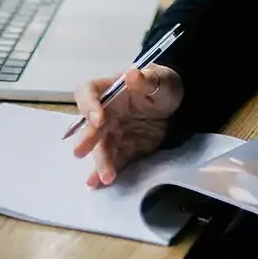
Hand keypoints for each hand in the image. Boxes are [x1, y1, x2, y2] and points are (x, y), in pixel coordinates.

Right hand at [70, 64, 183, 188]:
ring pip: (102, 148)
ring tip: (104, 177)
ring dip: (100, 162)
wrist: (176, 104)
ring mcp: (113, 133)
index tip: (98, 118)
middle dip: (87, 139)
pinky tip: (100, 183)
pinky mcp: (125, 149)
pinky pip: (115, 161)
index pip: (87, 93)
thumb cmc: (161, 84)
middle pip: (90, 126)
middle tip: (80, 152)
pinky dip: (108, 172)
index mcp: (108, 90)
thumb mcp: (159, 78)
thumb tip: (131, 75)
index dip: (88, 105)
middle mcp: (105, 113)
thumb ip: (146, 79)